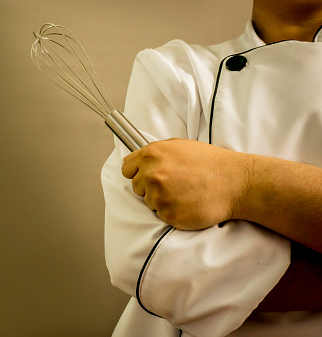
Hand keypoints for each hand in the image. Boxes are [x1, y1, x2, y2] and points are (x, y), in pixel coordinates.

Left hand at [121, 138, 251, 229]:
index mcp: (152, 155)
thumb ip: (154, 153)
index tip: (146, 176)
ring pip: (149, 203)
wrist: (235, 182)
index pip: (127, 169)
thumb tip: (132, 161)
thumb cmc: (210, 163)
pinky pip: (162, 216)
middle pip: (137, 187)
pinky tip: (188, 203)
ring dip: (162, 200)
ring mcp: (159, 196)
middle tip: (174, 184)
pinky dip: (173, 212)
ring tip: (184, 193)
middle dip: (150, 187)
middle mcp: (152, 174)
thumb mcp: (179, 146)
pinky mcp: (169, 215)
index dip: (137, 172)